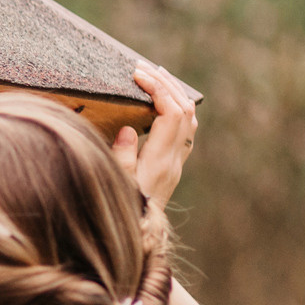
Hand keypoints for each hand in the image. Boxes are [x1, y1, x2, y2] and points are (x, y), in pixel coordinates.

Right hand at [112, 64, 196, 204]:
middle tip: (144, 68)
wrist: (137, 236)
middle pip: (184, 110)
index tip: (137, 75)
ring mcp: (177, 163)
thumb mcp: (115, 185)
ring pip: (189, 118)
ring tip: (156, 77)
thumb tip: (128, 128)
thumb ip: (122, 157)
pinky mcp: (173, 166)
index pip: (171, 113)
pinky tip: (163, 102)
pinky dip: (176, 108)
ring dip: (175, 94)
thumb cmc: (122, 211)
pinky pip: (185, 129)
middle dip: (166, 84)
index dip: (158, 89)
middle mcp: (175, 160)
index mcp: (161, 161)